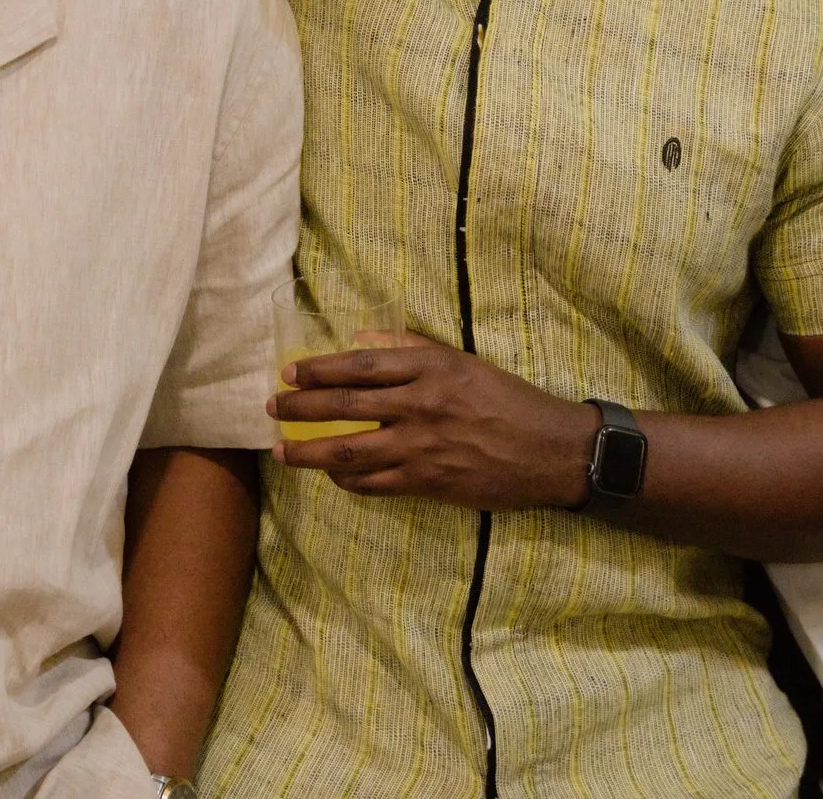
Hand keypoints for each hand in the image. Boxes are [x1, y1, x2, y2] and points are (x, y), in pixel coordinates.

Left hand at [269, 335, 594, 510]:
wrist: (550, 450)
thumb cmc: (507, 400)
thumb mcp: (463, 361)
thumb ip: (411, 348)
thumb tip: (362, 338)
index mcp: (430, 368)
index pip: (359, 365)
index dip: (319, 369)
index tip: (290, 373)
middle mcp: (421, 405)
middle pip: (345, 406)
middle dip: (301, 409)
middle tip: (273, 409)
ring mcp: (422, 447)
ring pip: (350, 451)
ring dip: (309, 452)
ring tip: (282, 450)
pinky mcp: (428, 483)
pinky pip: (373, 483)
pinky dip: (345, 479)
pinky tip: (330, 475)